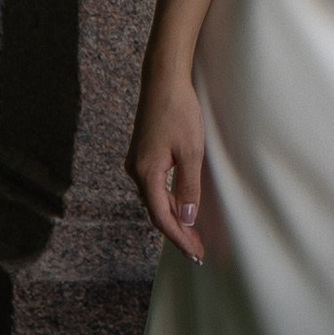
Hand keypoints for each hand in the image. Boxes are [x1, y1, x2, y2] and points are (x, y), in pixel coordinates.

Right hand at [127, 75, 206, 259]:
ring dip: (173, 217)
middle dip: (177, 232)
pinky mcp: (142, 154)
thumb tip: (187, 218)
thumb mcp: (191, 151)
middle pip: (157, 212)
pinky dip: (168, 200)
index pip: (163, 217)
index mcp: (147, 173)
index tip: (196, 254)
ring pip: (155, 199)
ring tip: (192, 234)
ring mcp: (137, 162)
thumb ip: (188, 187)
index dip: (180, 238)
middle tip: (197, 251)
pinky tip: (181, 205)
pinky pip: (155, 186)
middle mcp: (136, 171)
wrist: (163, 80)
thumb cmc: (179, 112)